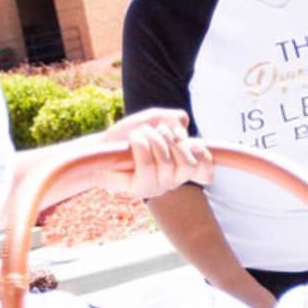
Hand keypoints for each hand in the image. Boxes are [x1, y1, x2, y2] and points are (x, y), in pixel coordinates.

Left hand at [93, 108, 212, 198]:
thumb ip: (176, 119)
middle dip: (172, 141)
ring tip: (140, 135)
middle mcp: (173, 180)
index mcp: (181, 166)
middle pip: (188, 164)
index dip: (205, 159)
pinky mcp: (142, 189)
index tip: (194, 145)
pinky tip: (133, 140)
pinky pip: (149, 166)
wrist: (102, 146)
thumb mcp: (158, 119)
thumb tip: (182, 133)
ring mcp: (158, 187)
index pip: (205, 173)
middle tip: (156, 132)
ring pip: (167, 164)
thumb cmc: (131, 134)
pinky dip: (141, 145)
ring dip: (152, 140)